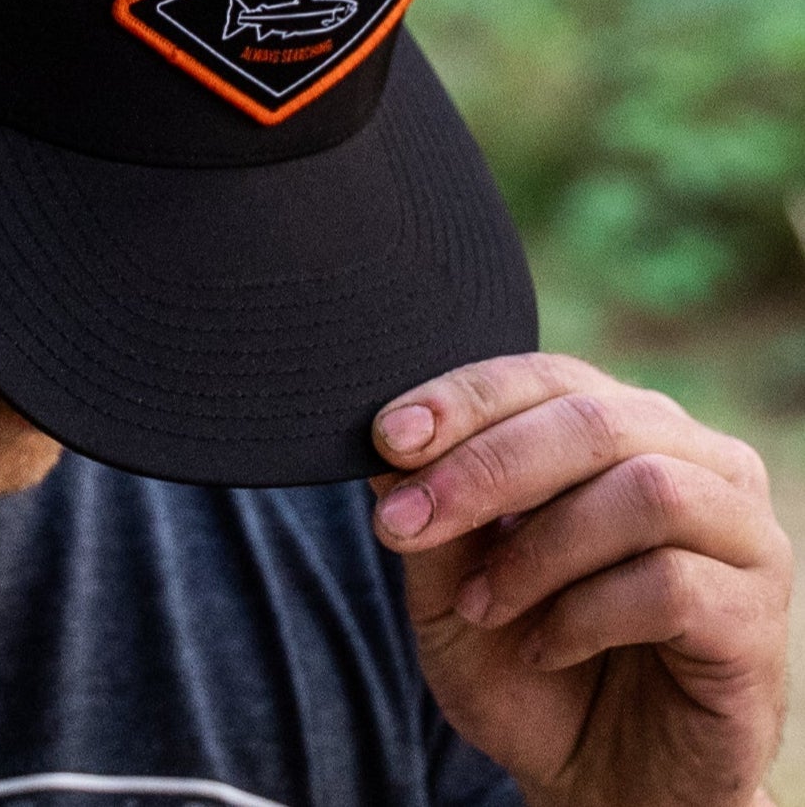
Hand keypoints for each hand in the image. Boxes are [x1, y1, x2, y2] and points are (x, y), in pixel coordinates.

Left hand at [369, 354, 790, 805]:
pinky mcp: (756, 617)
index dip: (464, 399)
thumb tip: (387, 448)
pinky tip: (546, 648)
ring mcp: (740, 536)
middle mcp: (694, 461)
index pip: (544, 377)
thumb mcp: (449, 588)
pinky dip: (587, 614)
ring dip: (539, 548)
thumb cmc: (526, 664)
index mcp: (621, 427)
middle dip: (484, 467)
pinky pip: (674, 584)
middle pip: (593, 419)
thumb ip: (430, 514)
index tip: (387, 438)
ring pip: (645, 490)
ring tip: (482, 604)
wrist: (601, 784)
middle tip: (407, 524)